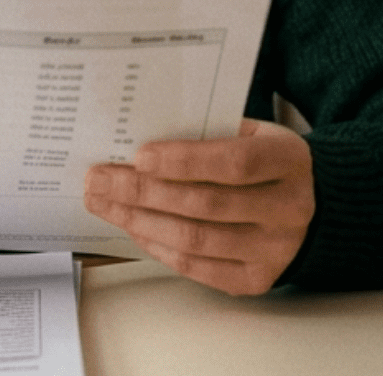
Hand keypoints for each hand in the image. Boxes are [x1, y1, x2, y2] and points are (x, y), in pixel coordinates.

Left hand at [84, 118, 313, 294]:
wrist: (312, 200)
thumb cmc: (264, 156)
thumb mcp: (249, 130)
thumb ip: (206, 131)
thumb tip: (139, 137)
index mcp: (288, 161)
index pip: (234, 163)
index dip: (184, 161)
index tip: (138, 155)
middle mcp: (288, 210)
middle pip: (205, 205)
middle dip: (141, 191)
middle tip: (98, 179)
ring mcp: (274, 250)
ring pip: (195, 240)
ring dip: (139, 220)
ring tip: (103, 202)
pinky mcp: (256, 279)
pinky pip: (197, 267)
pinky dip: (158, 246)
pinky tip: (132, 226)